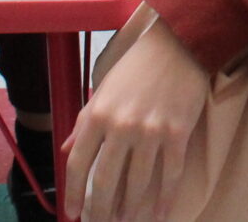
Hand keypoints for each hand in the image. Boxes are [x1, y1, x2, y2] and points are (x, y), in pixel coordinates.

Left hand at [65, 16, 212, 221]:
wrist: (179, 44)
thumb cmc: (137, 66)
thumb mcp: (102, 89)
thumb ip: (84, 122)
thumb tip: (69, 150)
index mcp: (97, 114)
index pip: (78, 164)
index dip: (74, 194)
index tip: (73, 214)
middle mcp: (121, 126)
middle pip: (105, 180)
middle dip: (100, 210)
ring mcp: (150, 131)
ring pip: (137, 182)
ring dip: (130, 208)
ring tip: (126, 221)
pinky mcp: (177, 132)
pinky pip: (170, 173)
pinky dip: (165, 198)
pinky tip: (160, 213)